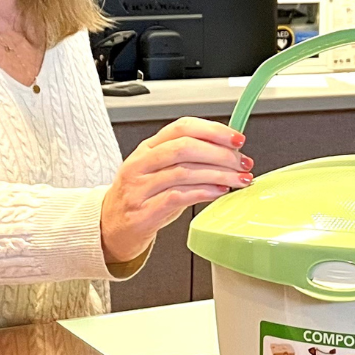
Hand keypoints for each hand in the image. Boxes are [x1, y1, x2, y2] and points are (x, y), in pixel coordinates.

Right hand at [102, 116, 250, 263]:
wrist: (111, 227)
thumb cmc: (143, 196)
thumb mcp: (161, 170)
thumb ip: (189, 158)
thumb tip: (230, 151)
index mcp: (148, 147)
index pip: (182, 127)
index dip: (213, 131)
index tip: (237, 140)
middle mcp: (140, 164)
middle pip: (184, 148)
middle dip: (220, 154)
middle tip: (242, 163)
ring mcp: (139, 188)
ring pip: (184, 172)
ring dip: (219, 174)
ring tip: (238, 179)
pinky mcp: (143, 212)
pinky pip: (178, 197)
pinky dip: (204, 192)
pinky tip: (220, 192)